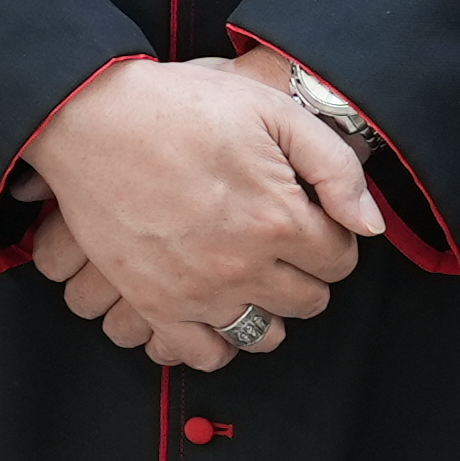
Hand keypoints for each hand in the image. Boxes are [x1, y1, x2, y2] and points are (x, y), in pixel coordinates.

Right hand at [21, 56, 374, 365]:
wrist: (91, 119)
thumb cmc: (180, 106)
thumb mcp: (272, 111)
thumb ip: (334, 168)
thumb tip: (369, 226)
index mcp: (278, 218)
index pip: (340, 260)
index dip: (333, 238)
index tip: (311, 220)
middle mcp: (242, 266)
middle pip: (308, 301)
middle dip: (307, 273)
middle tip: (283, 244)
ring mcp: (197, 292)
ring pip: (263, 335)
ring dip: (269, 311)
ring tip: (254, 278)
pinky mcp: (154, 304)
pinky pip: (203, 354)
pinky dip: (218, 343)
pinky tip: (218, 312)